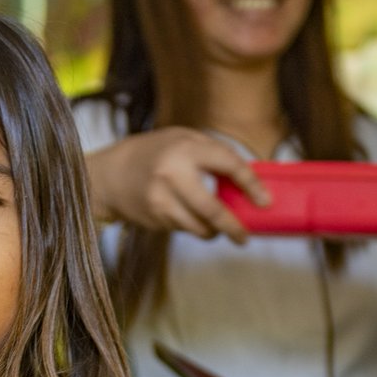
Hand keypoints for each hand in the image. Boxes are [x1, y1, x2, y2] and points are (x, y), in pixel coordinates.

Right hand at [89, 127, 268, 242]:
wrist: (110, 176)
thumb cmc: (155, 153)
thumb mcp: (183, 140)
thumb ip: (213, 154)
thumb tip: (250, 179)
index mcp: (185, 149)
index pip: (229, 166)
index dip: (252, 185)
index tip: (265, 202)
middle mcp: (172, 175)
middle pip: (212, 210)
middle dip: (233, 227)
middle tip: (245, 237)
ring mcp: (161, 201)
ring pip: (198, 227)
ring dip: (213, 231)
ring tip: (218, 228)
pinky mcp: (154, 219)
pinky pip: (184, 229)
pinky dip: (193, 227)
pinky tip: (188, 217)